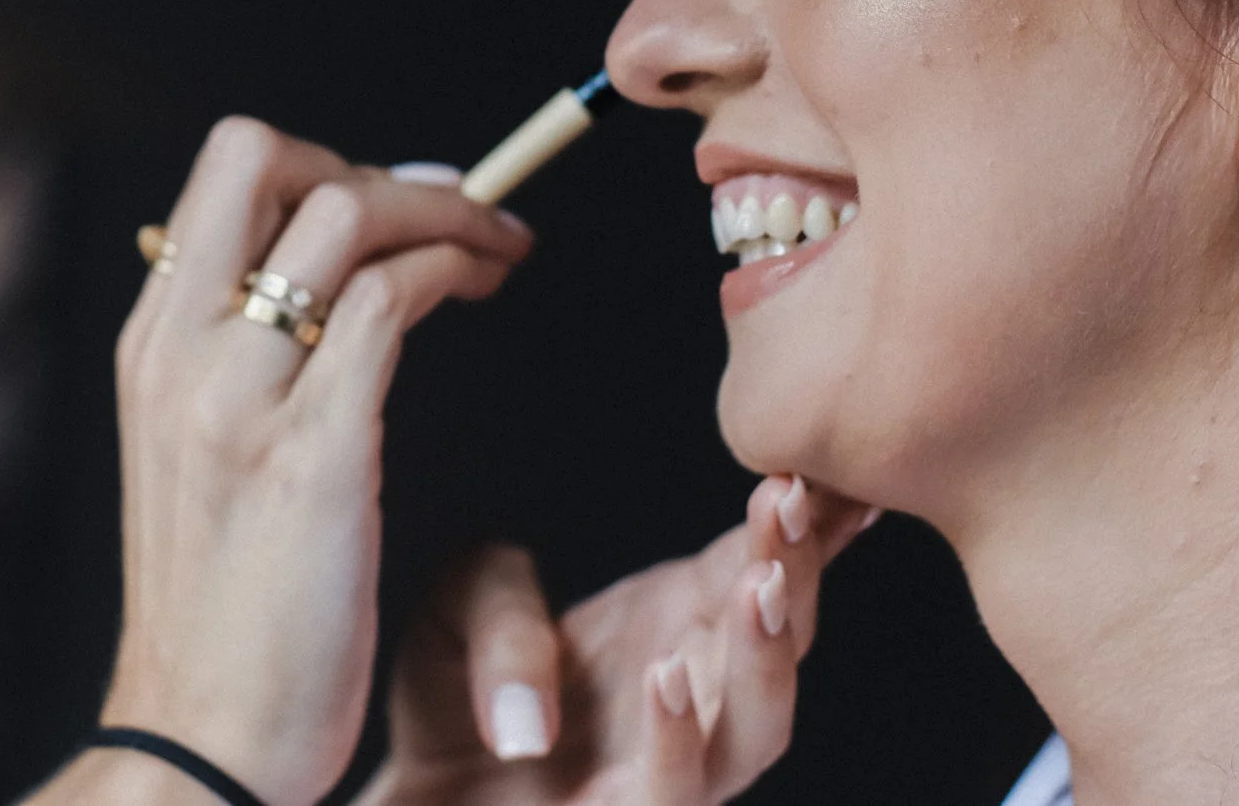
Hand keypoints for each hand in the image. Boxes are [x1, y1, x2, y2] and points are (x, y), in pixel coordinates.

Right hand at [98, 118, 536, 805]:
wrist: (201, 739)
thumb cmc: (222, 609)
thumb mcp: (197, 457)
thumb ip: (237, 365)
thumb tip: (318, 279)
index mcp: (150, 344)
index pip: (221, 174)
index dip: (322, 161)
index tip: (398, 200)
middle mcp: (181, 349)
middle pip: (262, 154)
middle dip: (377, 165)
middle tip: (453, 213)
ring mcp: (241, 395)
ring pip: (343, 212)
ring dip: (444, 209)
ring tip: (498, 246)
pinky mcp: (313, 448)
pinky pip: (387, 302)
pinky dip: (451, 266)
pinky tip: (484, 286)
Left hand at [363, 475, 877, 805]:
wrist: (409, 800)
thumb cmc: (453, 701)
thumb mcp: (465, 605)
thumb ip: (508, 598)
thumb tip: (578, 638)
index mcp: (673, 621)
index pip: (757, 566)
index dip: (804, 522)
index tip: (829, 466)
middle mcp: (690, 692)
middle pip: (778, 640)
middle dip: (795, 570)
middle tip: (790, 499)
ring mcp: (668, 765)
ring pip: (753, 727)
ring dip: (765, 658)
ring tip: (758, 587)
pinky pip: (672, 792)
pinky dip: (677, 738)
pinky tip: (667, 676)